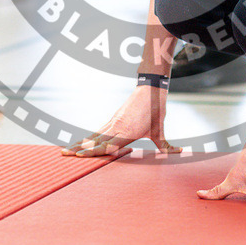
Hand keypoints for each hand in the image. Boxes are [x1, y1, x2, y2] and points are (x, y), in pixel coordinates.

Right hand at [61, 85, 179, 157]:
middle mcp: (116, 127)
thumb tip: (180, 153)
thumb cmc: (155, 110)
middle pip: (94, 141)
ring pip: (93, 136)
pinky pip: (98, 131)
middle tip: (64, 154)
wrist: (151, 89)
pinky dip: (88, 138)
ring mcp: (113, 123)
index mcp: (126, 132)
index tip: (79, 154)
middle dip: (79, 148)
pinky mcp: (113, 119)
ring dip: (79, 143)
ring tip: (66, 149)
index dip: (92, 150)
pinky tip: (81, 142)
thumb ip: (166, 145)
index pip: (106, 145)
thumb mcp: (160, 130)